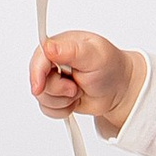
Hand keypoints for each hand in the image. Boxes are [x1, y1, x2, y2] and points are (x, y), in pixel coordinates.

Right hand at [29, 30, 145, 136]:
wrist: (119, 88)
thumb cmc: (110, 67)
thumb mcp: (95, 55)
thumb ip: (72, 50)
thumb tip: (49, 46)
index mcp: (60, 45)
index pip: (38, 58)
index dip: (37, 74)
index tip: (39, 88)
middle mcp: (53, 61)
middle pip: (38, 82)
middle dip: (59, 90)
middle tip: (76, 87)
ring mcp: (53, 79)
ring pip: (42, 98)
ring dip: (63, 101)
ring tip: (78, 91)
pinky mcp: (55, 95)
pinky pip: (47, 109)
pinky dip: (62, 110)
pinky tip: (75, 101)